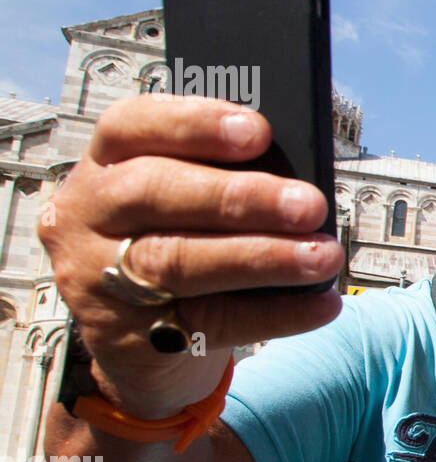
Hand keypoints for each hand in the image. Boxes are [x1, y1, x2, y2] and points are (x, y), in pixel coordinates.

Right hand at [38, 95, 344, 416]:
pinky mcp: (126, 337)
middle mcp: (88, 215)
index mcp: (105, 163)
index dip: (194, 124)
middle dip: (239, 197)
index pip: (129, 126)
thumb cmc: (177, 241)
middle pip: (151, 192)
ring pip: (176, 261)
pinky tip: (321, 304)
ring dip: (262, 257)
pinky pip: (207, 322)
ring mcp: (97, 279)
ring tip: (322, 256)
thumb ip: (224, 178)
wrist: (137, 337)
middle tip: (310, 205)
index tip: (259, 132)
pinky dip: (274, 313)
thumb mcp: (185, 200)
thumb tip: (299, 177)